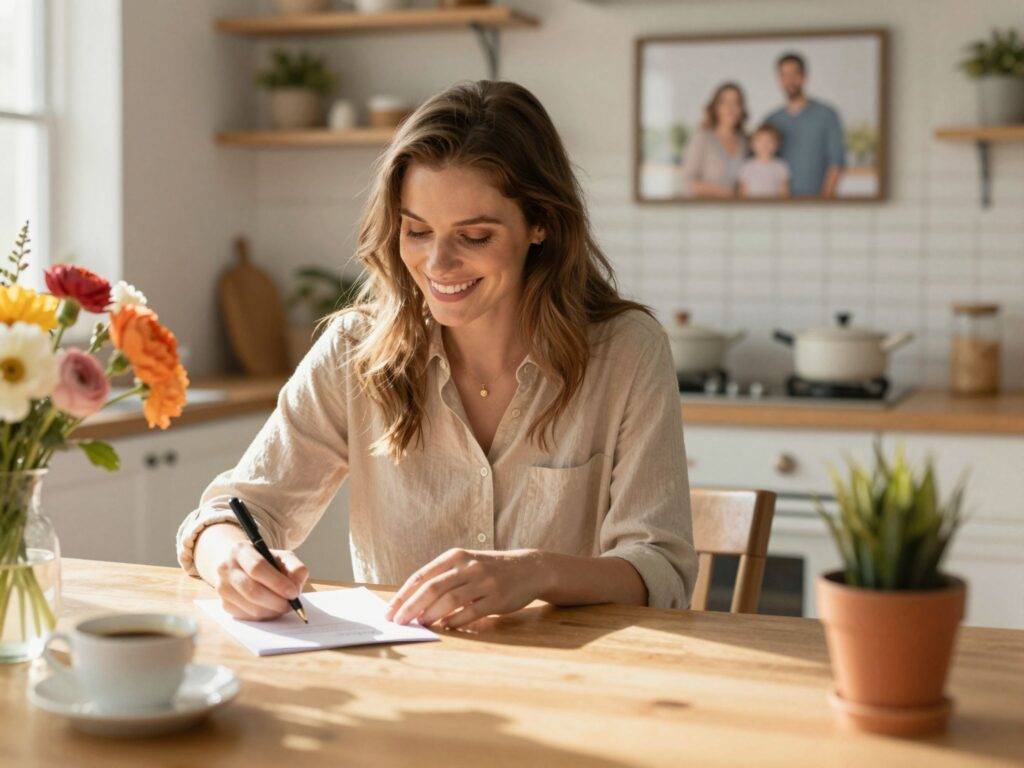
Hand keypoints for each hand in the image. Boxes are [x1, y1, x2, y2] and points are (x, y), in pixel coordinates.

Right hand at [196, 524, 307, 620]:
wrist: (240, 565)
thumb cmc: (265, 561)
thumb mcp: (282, 557)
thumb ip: (295, 568)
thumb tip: (296, 588)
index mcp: (240, 550)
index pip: (257, 568)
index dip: (277, 583)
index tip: (293, 593)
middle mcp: (226, 568)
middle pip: (253, 591)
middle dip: (277, 602)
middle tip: (292, 604)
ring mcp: (222, 587)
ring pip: (251, 607)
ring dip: (273, 611)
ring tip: (284, 606)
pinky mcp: (224, 604)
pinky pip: (247, 616)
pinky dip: (264, 616)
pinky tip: (271, 608)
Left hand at [384, 548, 548, 629]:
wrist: (528, 568)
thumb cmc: (490, 569)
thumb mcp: (466, 564)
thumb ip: (443, 578)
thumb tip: (412, 602)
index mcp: (456, 556)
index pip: (422, 576)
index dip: (403, 595)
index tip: (390, 610)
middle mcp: (468, 566)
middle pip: (432, 588)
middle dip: (411, 606)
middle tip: (398, 621)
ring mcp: (484, 582)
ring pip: (450, 599)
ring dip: (431, 614)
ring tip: (419, 624)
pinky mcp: (497, 598)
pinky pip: (472, 611)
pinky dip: (455, 620)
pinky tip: (445, 627)